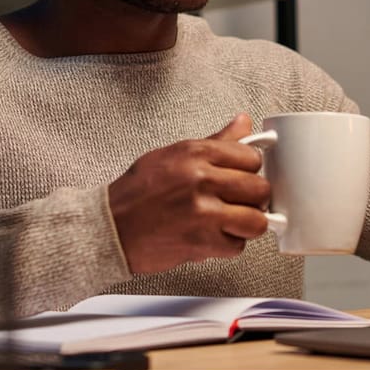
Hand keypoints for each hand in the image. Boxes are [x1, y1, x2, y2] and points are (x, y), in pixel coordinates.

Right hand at [108, 113, 271, 273]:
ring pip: (256, 220)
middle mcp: (201, 179)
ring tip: (230, 222)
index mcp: (195, 153)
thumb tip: (243, 122)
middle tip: (238, 202)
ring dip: (247, 224)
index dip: (250, 170)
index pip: (251, 156)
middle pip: (259, 188)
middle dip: (253, 199)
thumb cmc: (137, 193)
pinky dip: (228, 245)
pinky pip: (237, 246)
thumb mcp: (173, 155)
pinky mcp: (201, 241)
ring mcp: (203, 212)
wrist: (109, 228)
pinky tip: (212, 237)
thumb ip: (215, 142)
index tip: (243, 177)